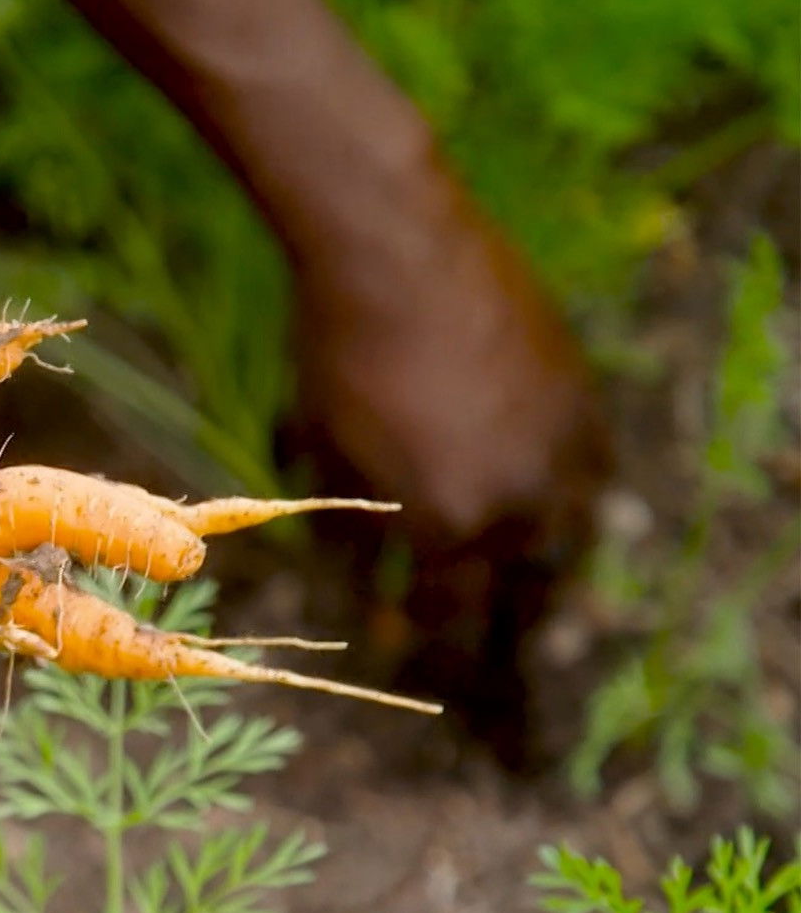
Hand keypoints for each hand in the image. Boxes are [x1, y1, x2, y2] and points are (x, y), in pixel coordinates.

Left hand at [288, 182, 611, 766]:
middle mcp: (517, 501)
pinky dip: (570, 500)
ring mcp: (561, 451)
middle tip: (483, 663)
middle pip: (516, 595)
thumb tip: (360, 577)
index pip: (445, 614)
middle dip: (496, 636)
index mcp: (446, 523)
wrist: (394, 250)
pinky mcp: (583, 401)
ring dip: (543, 575)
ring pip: (566, 538)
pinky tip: (556, 517)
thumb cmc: (332, 351)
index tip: (406, 658)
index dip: (422, 641)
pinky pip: (589, 473)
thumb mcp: (323, 450)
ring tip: (527, 606)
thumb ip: (349, 523)